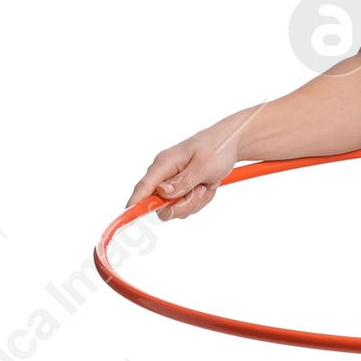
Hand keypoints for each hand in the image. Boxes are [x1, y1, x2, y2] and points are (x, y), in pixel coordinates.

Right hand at [125, 119, 242, 220]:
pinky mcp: (181, 188)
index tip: (130, 218)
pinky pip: (187, 205)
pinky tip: (207, 185)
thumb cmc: (217, 148)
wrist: (230, 142)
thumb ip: (183, 181)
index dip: (135, 204)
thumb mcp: (204, 165)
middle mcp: (163, 174)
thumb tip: (161, 193)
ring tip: (207, 183)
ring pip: (176, 208)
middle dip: (184, 204)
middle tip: (201, 189)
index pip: (143, 187)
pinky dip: (200, 199)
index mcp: (164, 164)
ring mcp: (172, 182)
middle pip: (162, 206)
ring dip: (196, 201)